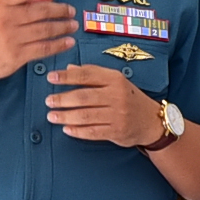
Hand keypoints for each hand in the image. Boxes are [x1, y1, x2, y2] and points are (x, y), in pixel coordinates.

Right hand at [0, 0, 79, 84]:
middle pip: (40, 11)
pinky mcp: (16, 55)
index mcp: (1, 4)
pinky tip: (68, 42)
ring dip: (63, 27)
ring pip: (45, 30)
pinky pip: (43, 48)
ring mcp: (11, 38)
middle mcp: (6, 19)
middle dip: (60, 11)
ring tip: (73, 25)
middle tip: (71, 11)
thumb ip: (25, 2)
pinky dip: (59, 44)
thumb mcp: (0, 12)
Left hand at [45, 64, 162, 147]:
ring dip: (66, 116)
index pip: (86, 75)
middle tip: (48, 101)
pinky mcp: (117, 131)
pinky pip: (93, 132)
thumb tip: (69, 68)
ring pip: (86, 115)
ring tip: (52, 116)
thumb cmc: (129, 98)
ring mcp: (118, 114)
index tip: (51, 77)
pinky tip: (66, 129)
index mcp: (114, 79)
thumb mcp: (114, 81)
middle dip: (62, 99)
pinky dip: (77, 131)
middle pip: (84, 97)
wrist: (151, 121)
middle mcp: (117, 95)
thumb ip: (92, 74)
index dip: (66, 77)